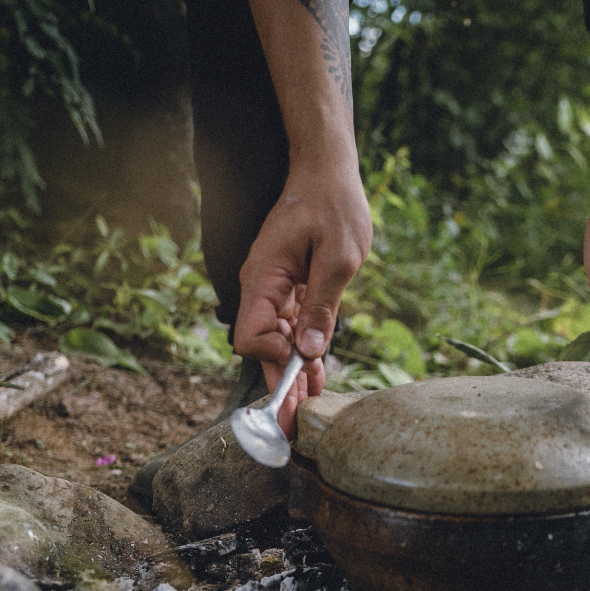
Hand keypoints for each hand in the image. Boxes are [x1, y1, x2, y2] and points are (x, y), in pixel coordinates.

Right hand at [234, 167, 371, 437]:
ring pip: (275, 341)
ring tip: (310, 403)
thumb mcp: (338, 258)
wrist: (327, 171)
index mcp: (264, 279)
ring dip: (292, 371)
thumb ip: (323, 306)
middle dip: (280, 381)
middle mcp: (261, 287)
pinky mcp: (289, 288)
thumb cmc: (333, 206)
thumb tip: (309, 353)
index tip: (302, 367)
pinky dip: (301, 349)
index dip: (273, 359)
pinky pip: (289, 326)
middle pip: (261, 348)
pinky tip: (315, 371)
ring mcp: (274, 288)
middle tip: (300, 419)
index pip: (251, 337)